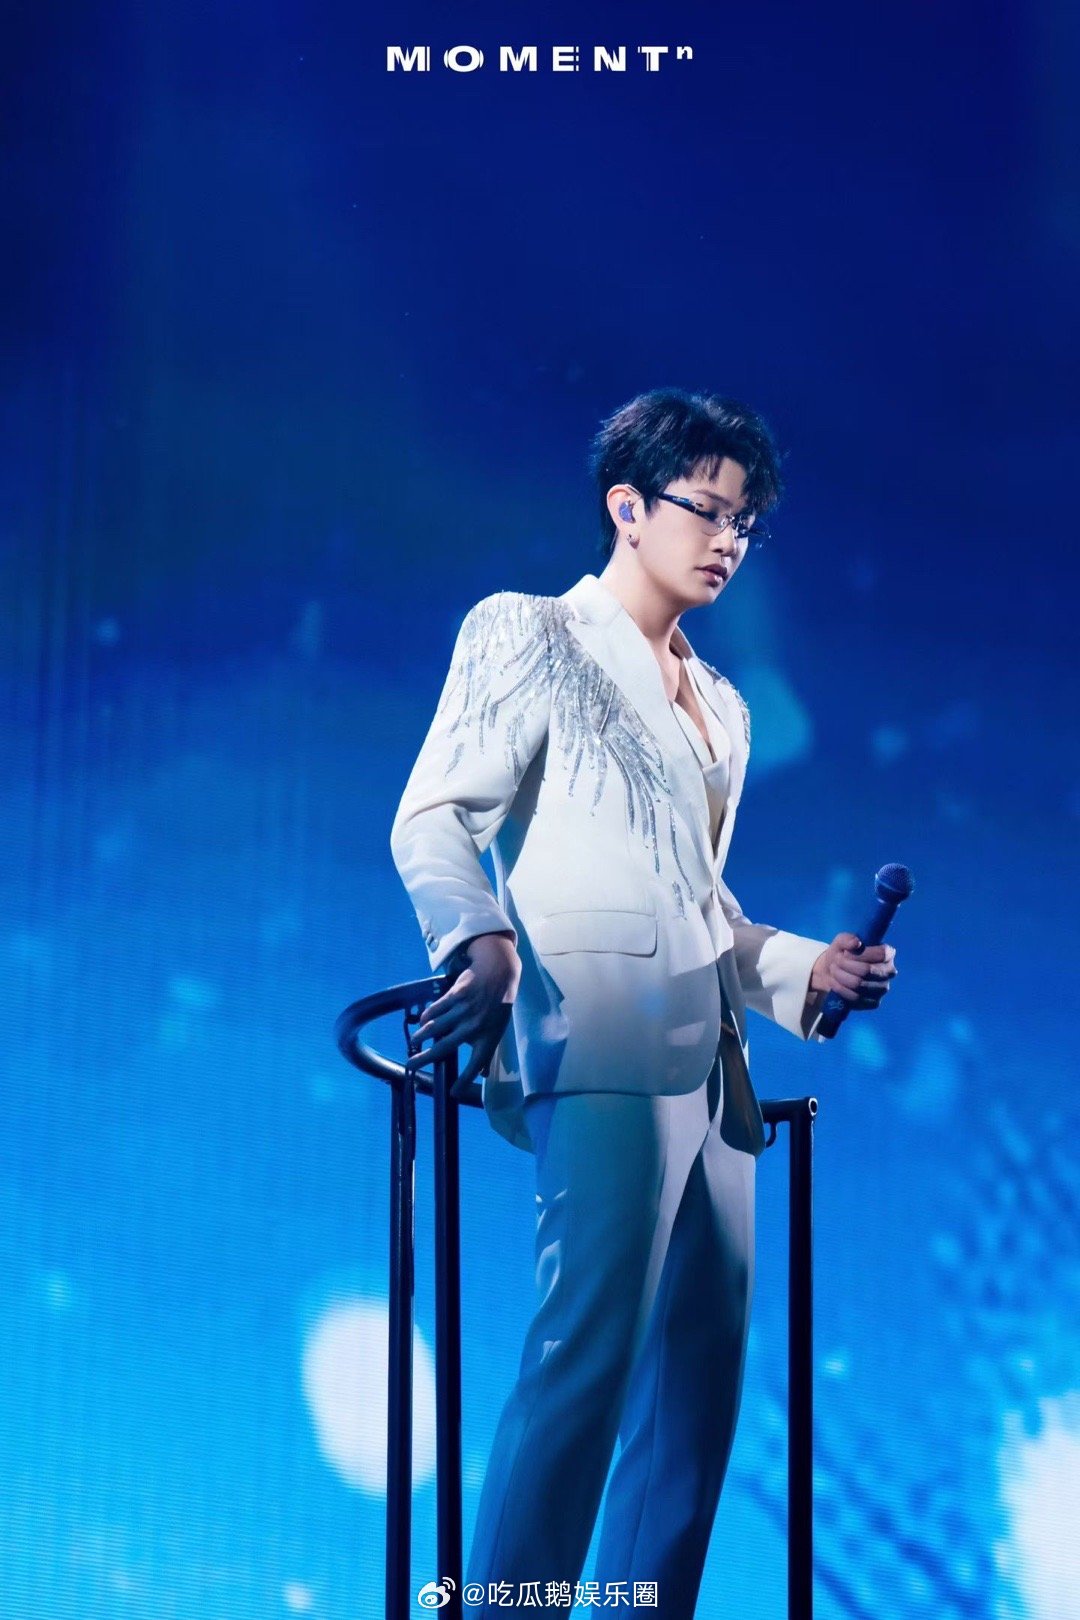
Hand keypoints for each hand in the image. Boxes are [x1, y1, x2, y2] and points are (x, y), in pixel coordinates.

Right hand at [404, 933, 520, 1092]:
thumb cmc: (498, 1007)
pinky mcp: (456, 995)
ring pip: (435, 1027)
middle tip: (410, 1066)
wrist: (498, 974)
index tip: (453, 1093)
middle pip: (445, 1048)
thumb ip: (488, 1053)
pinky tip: (422, 1021)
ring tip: (414, 1042)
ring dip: (421, 1036)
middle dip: (424, 1059)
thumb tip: (484, 1076)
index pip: (476, 1064)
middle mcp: (475, 1027)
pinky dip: (427, 1016)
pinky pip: (436, 1008)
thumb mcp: (497, 1030)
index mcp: (488, 1038)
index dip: (465, 1080)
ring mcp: (465, 1010)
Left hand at [809, 932, 897, 1011]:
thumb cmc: (842, 953)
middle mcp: (889, 972)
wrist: (833, 971)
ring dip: (841, 976)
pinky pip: (856, 998)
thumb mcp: (842, 941)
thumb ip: (848, 939)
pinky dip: (841, 989)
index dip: (861, 954)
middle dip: (846, 965)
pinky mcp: (874, 1002)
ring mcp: (883, 989)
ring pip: (859, 985)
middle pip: (867, 970)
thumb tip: (857, 943)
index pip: (881, 954)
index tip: (845, 952)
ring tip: (834, 970)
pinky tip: (834, 982)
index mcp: (888, 954)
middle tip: (836, 961)